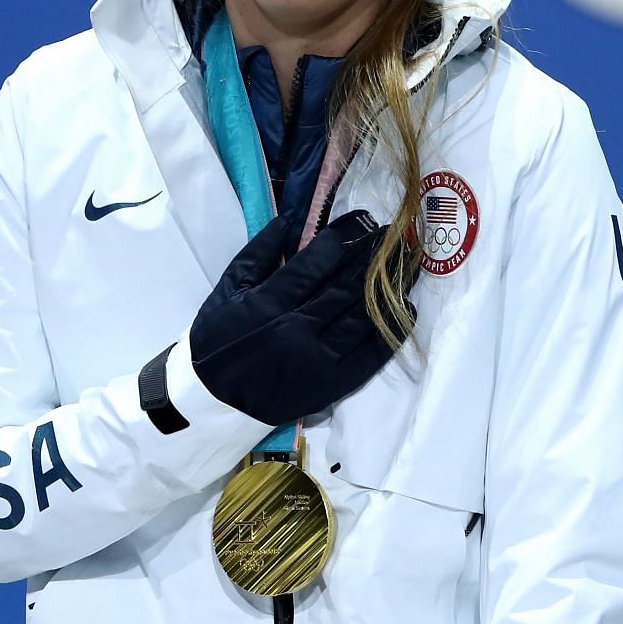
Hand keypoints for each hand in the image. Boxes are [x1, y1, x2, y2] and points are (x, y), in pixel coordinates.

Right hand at [187, 210, 413, 424]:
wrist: (214, 404)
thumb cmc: (217, 343)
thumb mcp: (226, 292)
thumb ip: (257, 255)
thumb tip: (288, 219)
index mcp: (269, 304)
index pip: (317, 262)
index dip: (345, 236)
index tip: (364, 219)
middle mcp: (298, 330)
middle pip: (346, 286)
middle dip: (373, 257)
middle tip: (395, 236)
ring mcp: (318, 361)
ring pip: (364, 317)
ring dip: (389, 289)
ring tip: (408, 265)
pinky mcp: (332, 386)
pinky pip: (370, 356)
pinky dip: (392, 332)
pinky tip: (407, 309)